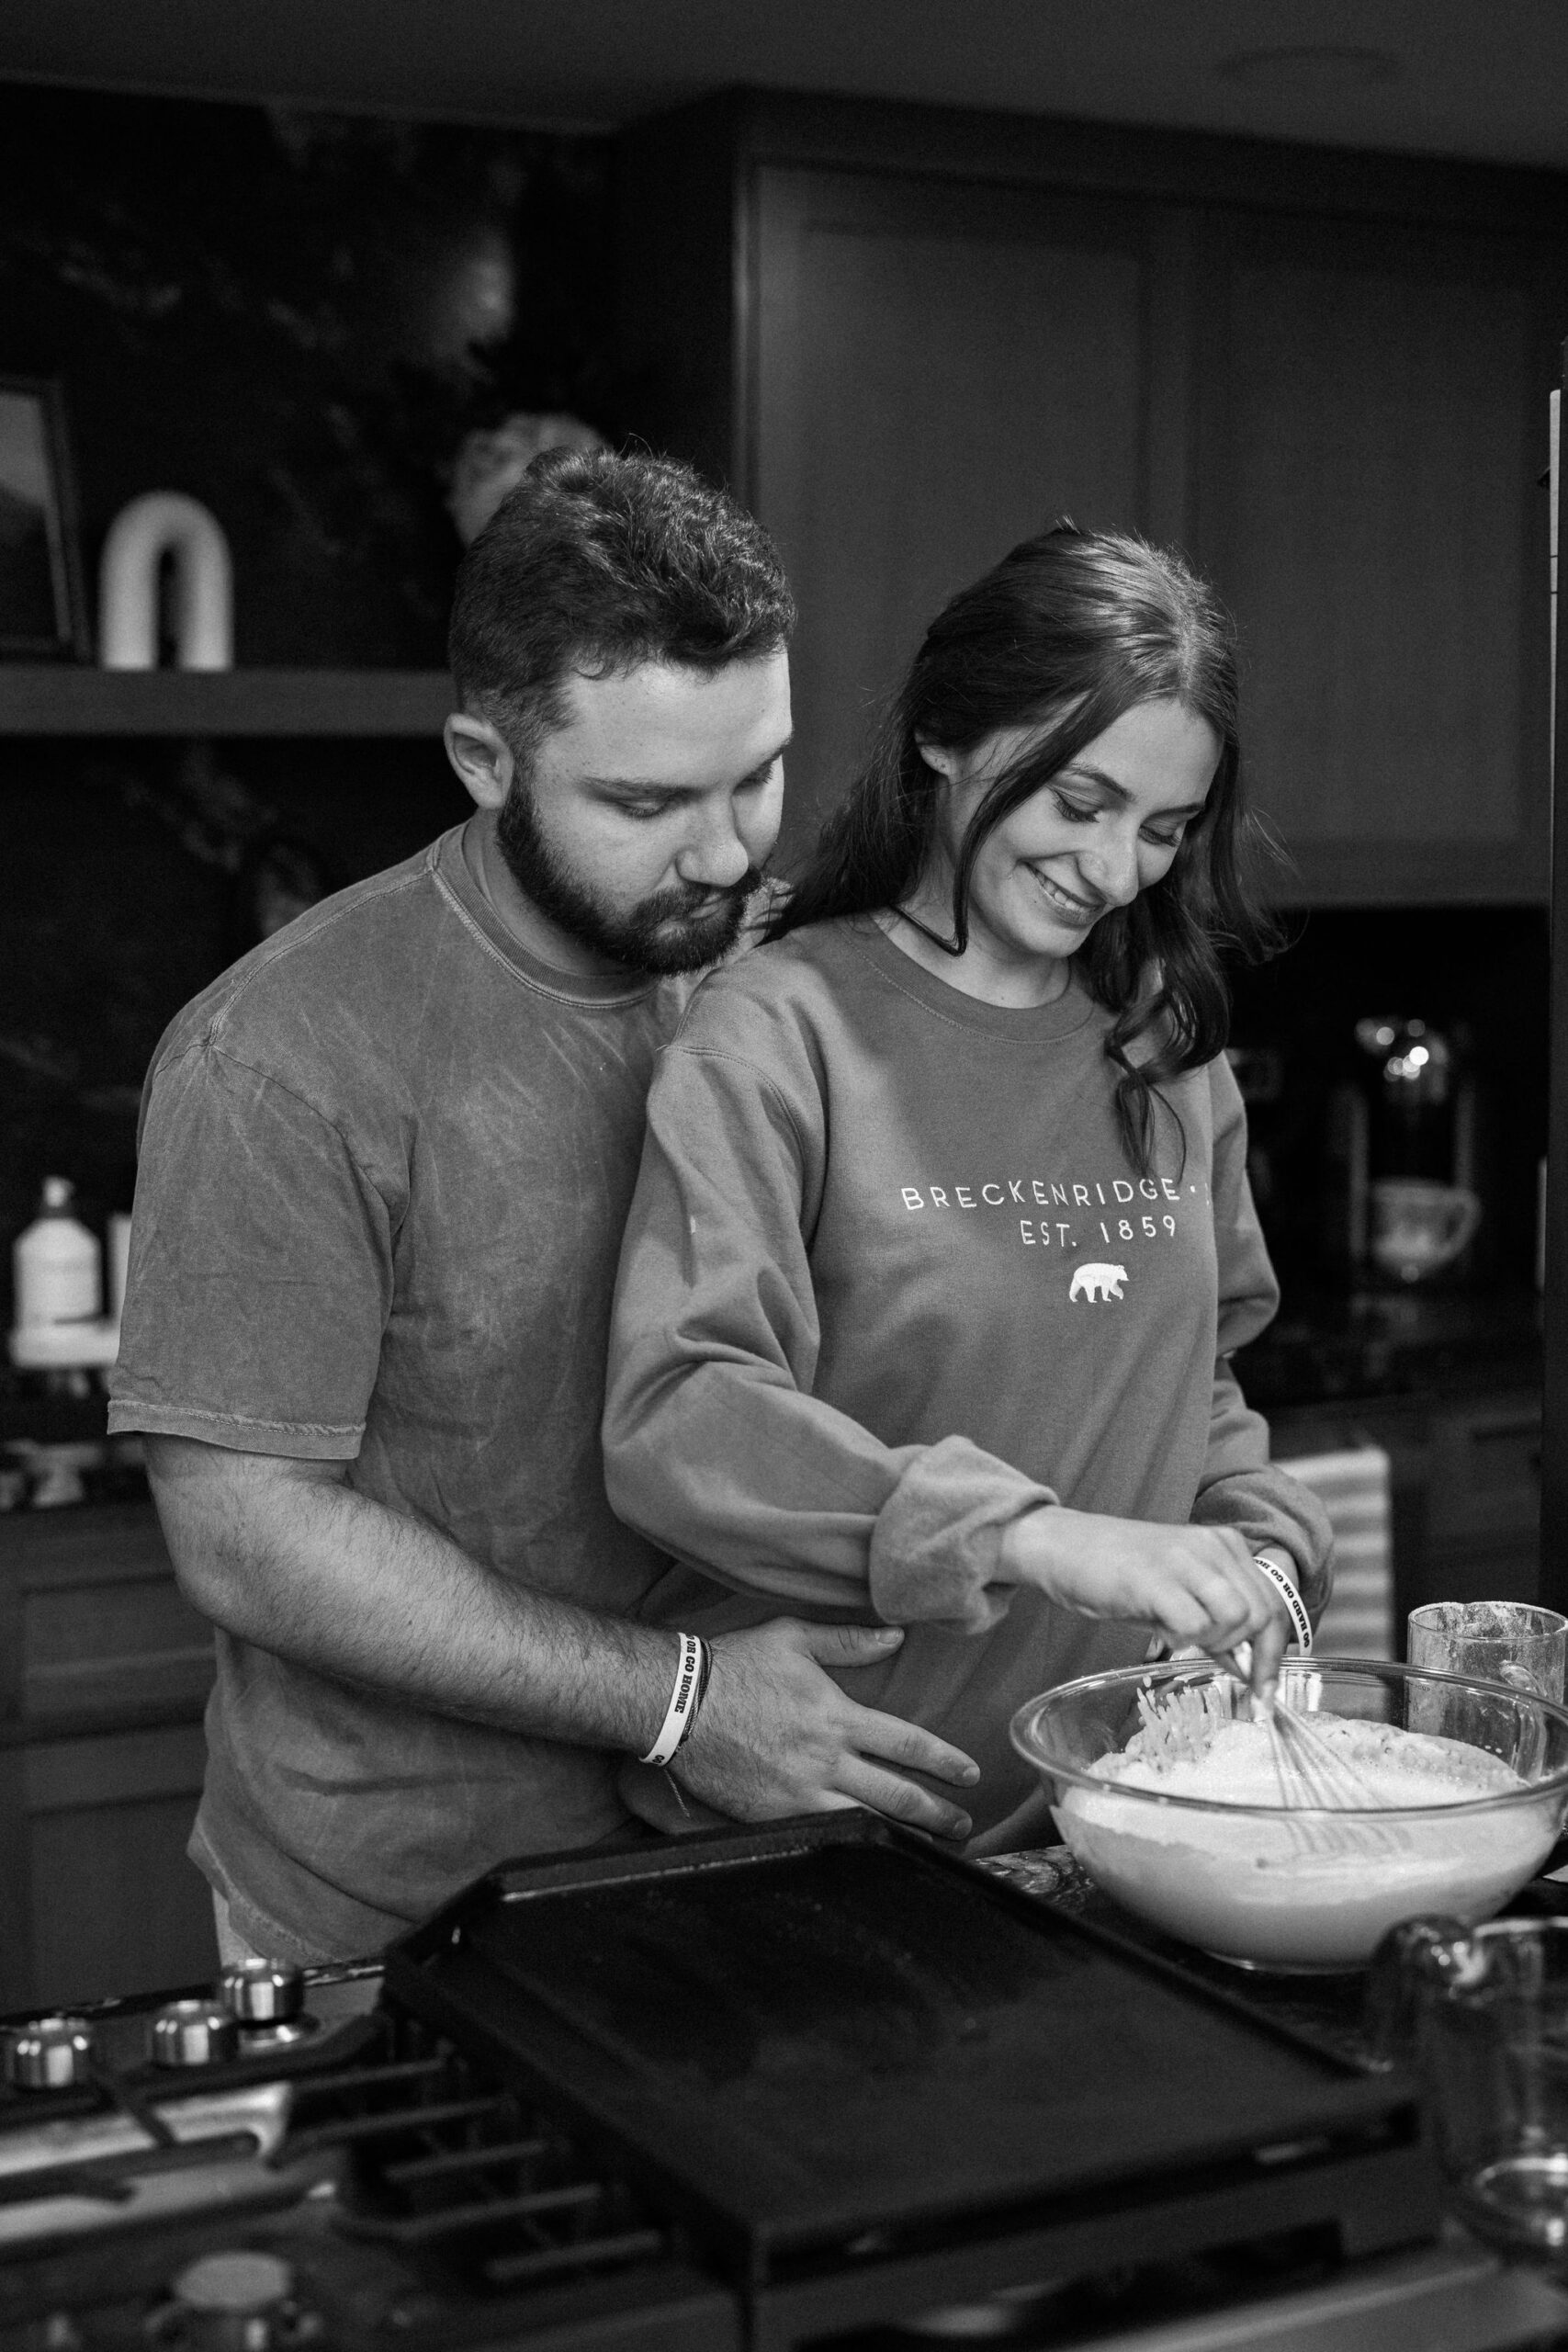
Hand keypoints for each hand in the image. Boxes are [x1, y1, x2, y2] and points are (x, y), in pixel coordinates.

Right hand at [667, 1617, 979, 1838]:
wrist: (677, 1704)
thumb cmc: (735, 1665)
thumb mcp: (793, 1638)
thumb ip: (848, 1641)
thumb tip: (895, 1636)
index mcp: (837, 1716)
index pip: (908, 1744)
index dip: (945, 1761)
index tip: (971, 1774)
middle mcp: (826, 1760)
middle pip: (898, 1795)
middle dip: (938, 1814)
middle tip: (964, 1826)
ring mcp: (799, 1794)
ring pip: (867, 1824)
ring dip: (904, 1838)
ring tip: (929, 1849)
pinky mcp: (772, 1815)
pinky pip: (822, 1836)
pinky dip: (852, 1847)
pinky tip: (870, 1854)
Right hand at [1004, 1508, 1292, 1699]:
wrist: (1063, 1546)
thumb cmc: (1119, 1573)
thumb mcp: (1178, 1592)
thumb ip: (1216, 1622)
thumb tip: (1248, 1666)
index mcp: (1224, 1545)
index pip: (1274, 1604)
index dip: (1275, 1655)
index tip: (1264, 1691)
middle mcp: (1212, 1545)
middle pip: (1262, 1614)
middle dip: (1249, 1656)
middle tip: (1221, 1670)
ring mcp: (1184, 1559)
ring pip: (1236, 1617)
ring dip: (1215, 1642)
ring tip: (1183, 1638)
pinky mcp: (1153, 1578)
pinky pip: (1194, 1625)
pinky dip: (1183, 1641)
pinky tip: (1162, 1634)